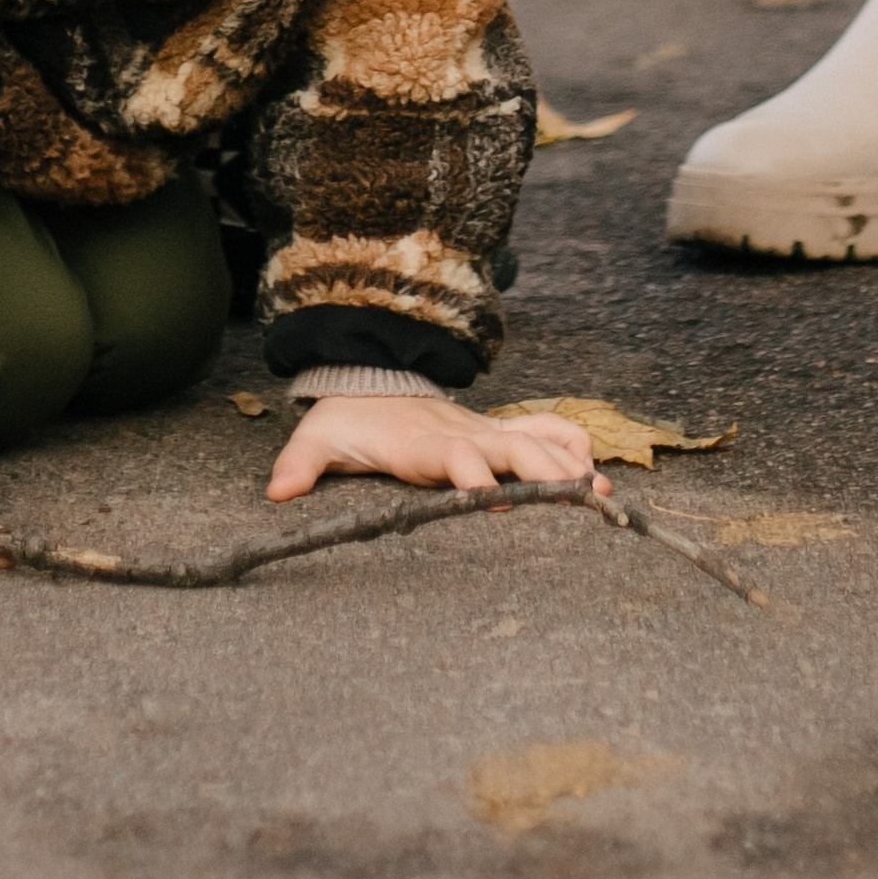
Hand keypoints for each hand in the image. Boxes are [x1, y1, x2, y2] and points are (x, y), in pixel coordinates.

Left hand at [266, 392, 600, 502]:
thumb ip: (300, 464)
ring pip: (532, 441)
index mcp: (424, 443)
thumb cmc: (347, 419)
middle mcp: (462, 434)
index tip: (498, 497)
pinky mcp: (493, 433)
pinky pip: (537, 429)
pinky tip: (592, 462)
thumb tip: (276, 491)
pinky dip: (565, 440)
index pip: (457, 458)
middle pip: (510, 450)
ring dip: (566, 462)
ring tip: (601, 489)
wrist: (366, 379)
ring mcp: (482, 431)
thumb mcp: (317, 438)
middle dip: (545, 473)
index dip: (477, 476)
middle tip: (581, 499)